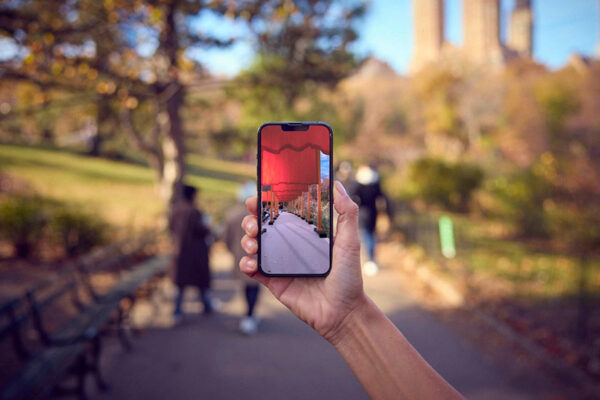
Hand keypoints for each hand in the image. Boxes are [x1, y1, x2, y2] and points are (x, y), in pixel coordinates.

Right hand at [240, 181, 366, 342]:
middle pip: (262, 226)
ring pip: (252, 245)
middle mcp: (289, 246)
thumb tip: (337, 185)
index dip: (267, 203)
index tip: (260, 196)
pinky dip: (246, 263)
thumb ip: (346, 213)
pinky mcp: (273, 282)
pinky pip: (252, 270)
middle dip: (251, 219)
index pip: (282, 212)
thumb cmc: (349, 277)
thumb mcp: (350, 242)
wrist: (343, 312)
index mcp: (304, 233)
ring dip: (246, 239)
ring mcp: (279, 263)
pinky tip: (252, 262)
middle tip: (254, 222)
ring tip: (253, 242)